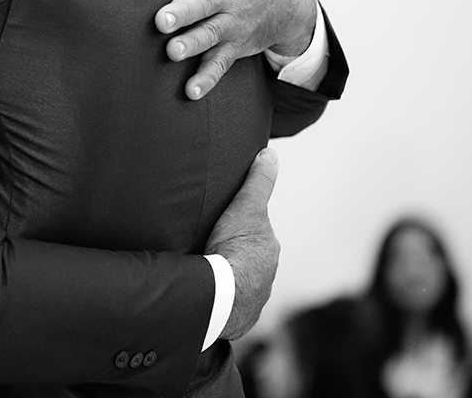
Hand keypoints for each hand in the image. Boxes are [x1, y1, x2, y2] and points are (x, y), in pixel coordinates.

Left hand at [144, 0, 316, 99]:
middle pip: (200, 3)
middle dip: (181, 11)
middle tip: (161, 19)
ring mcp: (228, 23)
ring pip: (209, 35)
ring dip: (191, 45)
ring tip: (172, 52)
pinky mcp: (232, 46)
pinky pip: (219, 65)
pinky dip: (207, 79)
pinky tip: (190, 92)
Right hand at [206, 148, 279, 339]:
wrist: (222, 294)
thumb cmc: (235, 249)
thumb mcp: (246, 206)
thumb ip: (258, 181)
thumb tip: (270, 154)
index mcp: (269, 251)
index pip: (255, 233)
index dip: (238, 224)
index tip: (221, 222)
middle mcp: (266, 277)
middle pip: (247, 258)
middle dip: (232, 252)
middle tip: (207, 244)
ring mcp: (252, 300)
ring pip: (237, 281)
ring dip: (224, 275)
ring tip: (201, 268)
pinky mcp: (235, 318)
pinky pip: (226, 303)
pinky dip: (217, 296)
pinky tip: (202, 290)